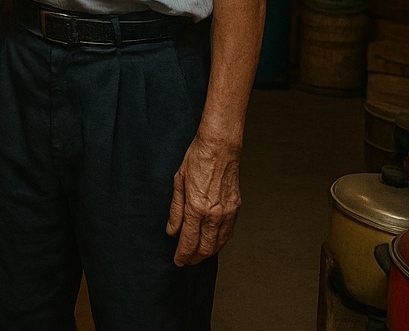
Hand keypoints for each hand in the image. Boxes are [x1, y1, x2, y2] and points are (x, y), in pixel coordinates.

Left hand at [165, 134, 241, 264]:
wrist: (220, 147)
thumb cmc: (197, 159)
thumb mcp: (178, 182)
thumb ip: (175, 211)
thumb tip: (172, 231)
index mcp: (196, 208)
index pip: (188, 241)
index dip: (182, 255)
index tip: (177, 261)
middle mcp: (213, 214)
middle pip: (205, 248)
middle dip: (194, 258)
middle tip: (186, 261)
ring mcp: (227, 212)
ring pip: (219, 244)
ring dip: (208, 253)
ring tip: (198, 255)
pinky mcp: (236, 208)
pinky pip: (228, 233)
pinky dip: (220, 242)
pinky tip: (213, 243)